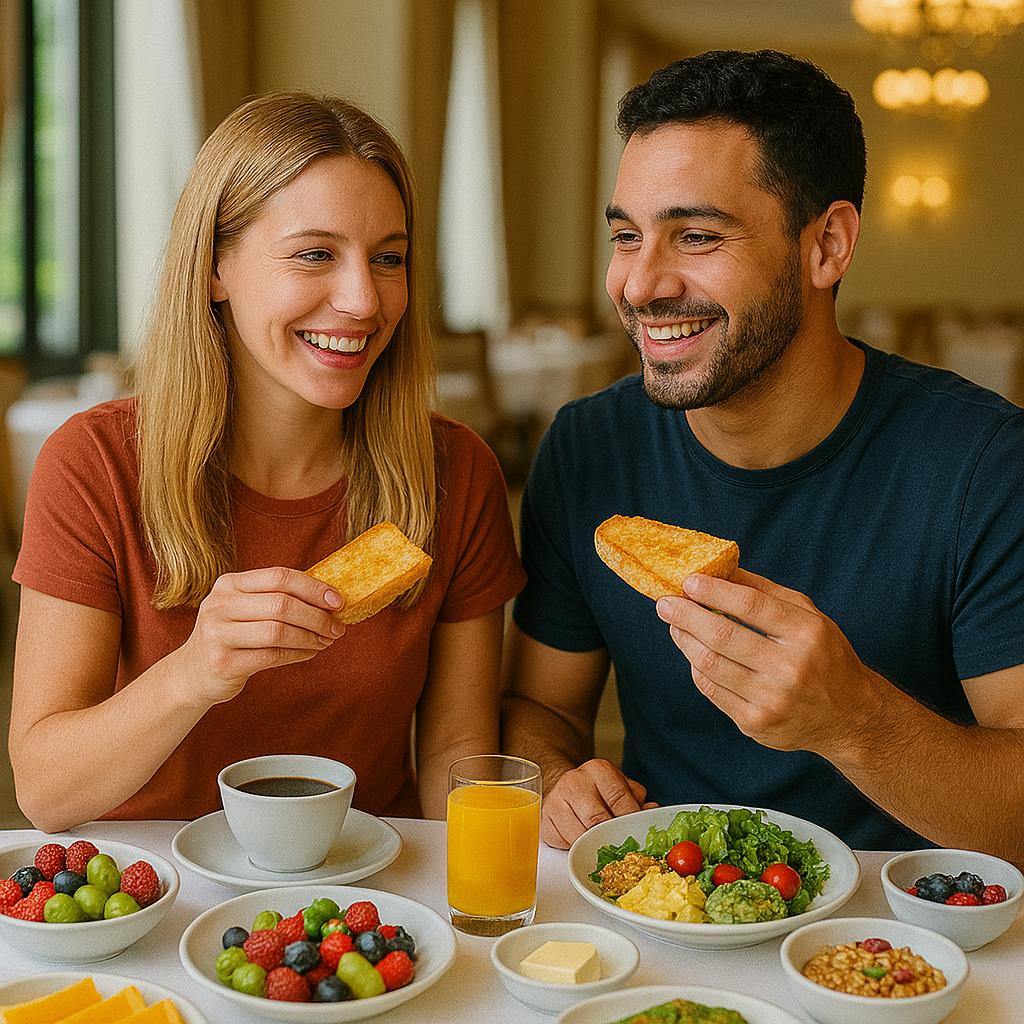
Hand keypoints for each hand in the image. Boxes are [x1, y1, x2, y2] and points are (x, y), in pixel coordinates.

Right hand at [179, 566, 345, 704]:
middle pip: (282, 604)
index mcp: (229, 584)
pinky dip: (298, 654)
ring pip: (279, 631)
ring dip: (311, 637)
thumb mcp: (245, 608)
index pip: (279, 576)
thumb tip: (330, 599)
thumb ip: (277, 598)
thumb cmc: (231, 636)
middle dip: (317, 616)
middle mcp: (220, 604)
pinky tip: (310, 652)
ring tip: (326, 641)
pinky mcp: (223, 662)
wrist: (191, 673)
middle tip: (337, 628)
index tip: (338, 601)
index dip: (314, 588)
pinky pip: (273, 656)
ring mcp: (218, 634)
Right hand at [541, 758, 657, 848]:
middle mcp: (575, 781)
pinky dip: (576, 849)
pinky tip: (583, 844)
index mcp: (598, 769)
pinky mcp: (545, 821)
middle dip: (612, 837)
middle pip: (598, 819)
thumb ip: (635, 798)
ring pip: (580, 835)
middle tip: (623, 849)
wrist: (562, 787)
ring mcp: (556, 801)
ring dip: (594, 846)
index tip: (637, 834)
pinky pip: (564, 844)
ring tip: (604, 849)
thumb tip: (651, 810)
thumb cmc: (595, 791)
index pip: (619, 798)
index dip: (630, 820)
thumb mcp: (618, 786)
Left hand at [656, 567, 881, 759]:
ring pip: (710, 664)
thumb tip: (720, 570)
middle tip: (665, 603)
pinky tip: (693, 653)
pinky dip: (697, 667)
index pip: (750, 605)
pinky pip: (712, 691)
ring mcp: (772, 700)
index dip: (713, 591)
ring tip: (675, 625)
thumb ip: (765, 592)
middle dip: (686, 615)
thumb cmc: (824, 657)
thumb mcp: (808, 617)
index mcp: (807, 633)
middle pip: (723, 635)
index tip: (688, 581)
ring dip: (685, 640)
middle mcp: (792, 668)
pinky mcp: (756, 724)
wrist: (851, 717)